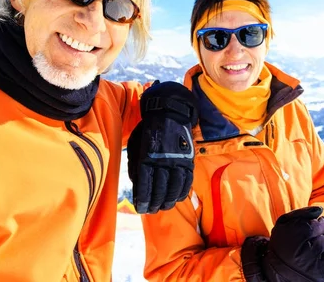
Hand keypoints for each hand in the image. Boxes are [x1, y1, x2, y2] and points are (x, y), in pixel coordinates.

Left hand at [127, 81, 197, 213]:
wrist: (169, 113)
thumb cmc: (148, 131)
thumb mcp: (135, 145)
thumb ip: (135, 165)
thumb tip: (137, 185)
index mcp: (147, 157)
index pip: (145, 185)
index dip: (144, 199)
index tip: (142, 209)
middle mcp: (163, 161)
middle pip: (160, 189)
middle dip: (155, 203)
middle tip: (152, 210)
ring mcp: (178, 161)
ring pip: (175, 187)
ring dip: (169, 200)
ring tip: (164, 207)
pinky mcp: (188, 160)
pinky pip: (187, 180)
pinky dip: (182, 191)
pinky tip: (177, 198)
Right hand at [241, 207, 323, 281]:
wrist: (277, 272)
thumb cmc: (283, 243)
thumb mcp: (284, 223)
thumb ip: (302, 213)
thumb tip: (321, 209)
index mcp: (298, 239)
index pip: (321, 225)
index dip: (323, 222)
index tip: (320, 224)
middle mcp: (309, 255)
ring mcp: (319, 269)